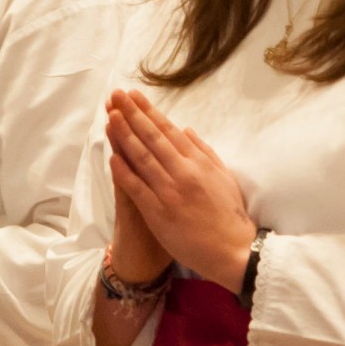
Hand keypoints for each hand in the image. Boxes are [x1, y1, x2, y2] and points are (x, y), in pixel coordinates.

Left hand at [106, 89, 254, 288]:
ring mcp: (169, 191)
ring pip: (142, 158)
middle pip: (152, 138)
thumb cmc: (230, 215)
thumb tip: (187, 130)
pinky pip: (137, 188)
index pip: (169, 131)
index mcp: (198, 162)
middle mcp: (183, 172)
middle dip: (132, 114)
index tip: (134, 97)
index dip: (149, 112)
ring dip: (124, 136)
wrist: (233, 250)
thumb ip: (204, 152)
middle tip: (116, 95)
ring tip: (111, 117)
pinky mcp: (159, 213)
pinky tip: (113, 157)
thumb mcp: (224, 177)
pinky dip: (124, 172)